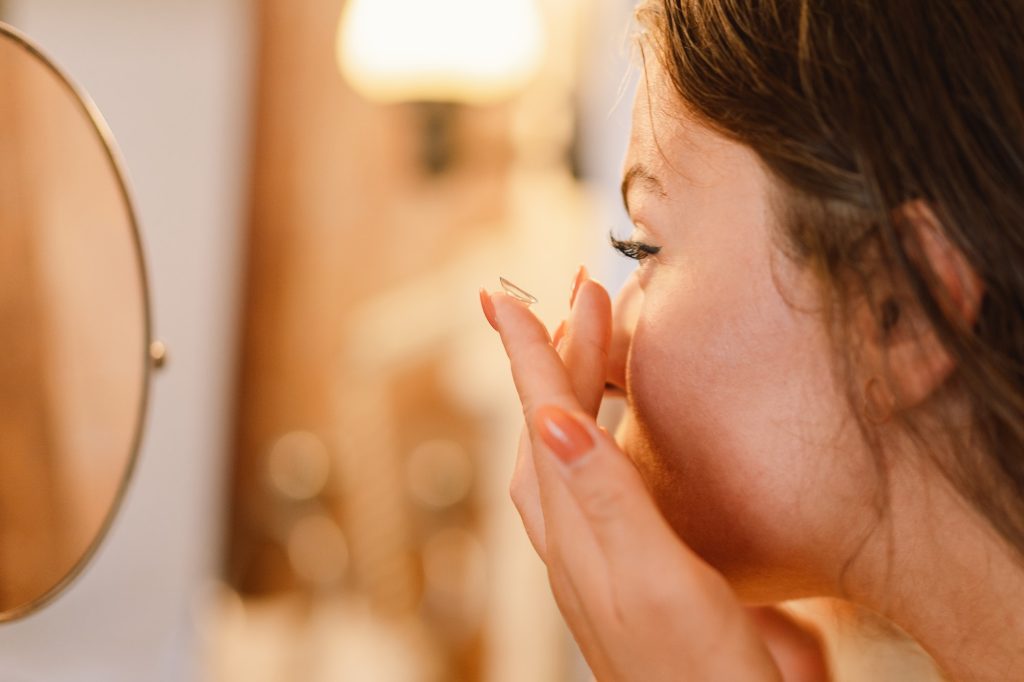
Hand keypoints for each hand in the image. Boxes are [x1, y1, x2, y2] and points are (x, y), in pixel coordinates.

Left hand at [480, 272, 828, 681]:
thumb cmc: (698, 674)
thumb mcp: (657, 580)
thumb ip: (608, 500)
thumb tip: (552, 419)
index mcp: (579, 533)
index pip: (543, 422)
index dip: (529, 354)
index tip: (503, 296)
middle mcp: (578, 540)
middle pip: (550, 428)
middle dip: (559, 354)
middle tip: (580, 294)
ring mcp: (600, 554)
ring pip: (566, 452)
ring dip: (574, 388)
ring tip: (592, 341)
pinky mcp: (632, 566)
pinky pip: (596, 480)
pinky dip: (601, 432)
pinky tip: (621, 430)